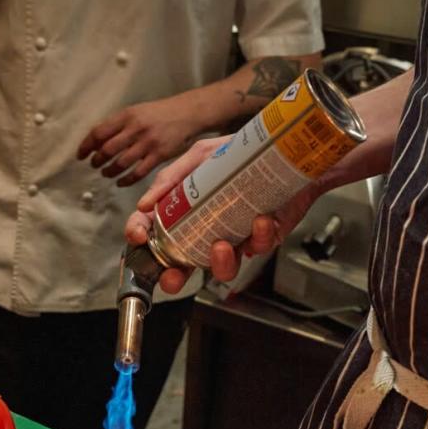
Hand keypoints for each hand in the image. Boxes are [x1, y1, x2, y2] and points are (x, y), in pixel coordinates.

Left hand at [77, 92, 204, 187]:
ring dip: (109, 171)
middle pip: (107, 150)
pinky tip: (120, 182)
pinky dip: (125, 180)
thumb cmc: (158, 113)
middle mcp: (135, 129)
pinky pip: (138, 173)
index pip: (99, 132)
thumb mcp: (136, 112)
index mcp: (127, 116)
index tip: (80, 155)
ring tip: (106, 173)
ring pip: (121, 163)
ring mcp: (148, 143)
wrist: (187, 113)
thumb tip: (96, 141)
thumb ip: (119, 125)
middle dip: (97, 161)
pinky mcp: (159, 156)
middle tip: (95, 165)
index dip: (86, 146)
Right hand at [124, 137, 329, 292]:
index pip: (154, 229)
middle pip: (183, 264)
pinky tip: (261, 220)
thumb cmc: (242, 152)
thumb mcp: (202, 155)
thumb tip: (144, 203)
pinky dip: (259, 236)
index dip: (140, 237)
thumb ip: (173, 177)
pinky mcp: (263, 237)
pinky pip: (258, 247)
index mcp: (186, 210)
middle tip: (173, 275)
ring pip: (222, 267)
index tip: (138, 238)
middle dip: (174, 277)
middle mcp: (207, 228)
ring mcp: (235, 236)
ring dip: (219, 263)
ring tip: (221, 245)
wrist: (289, 150)